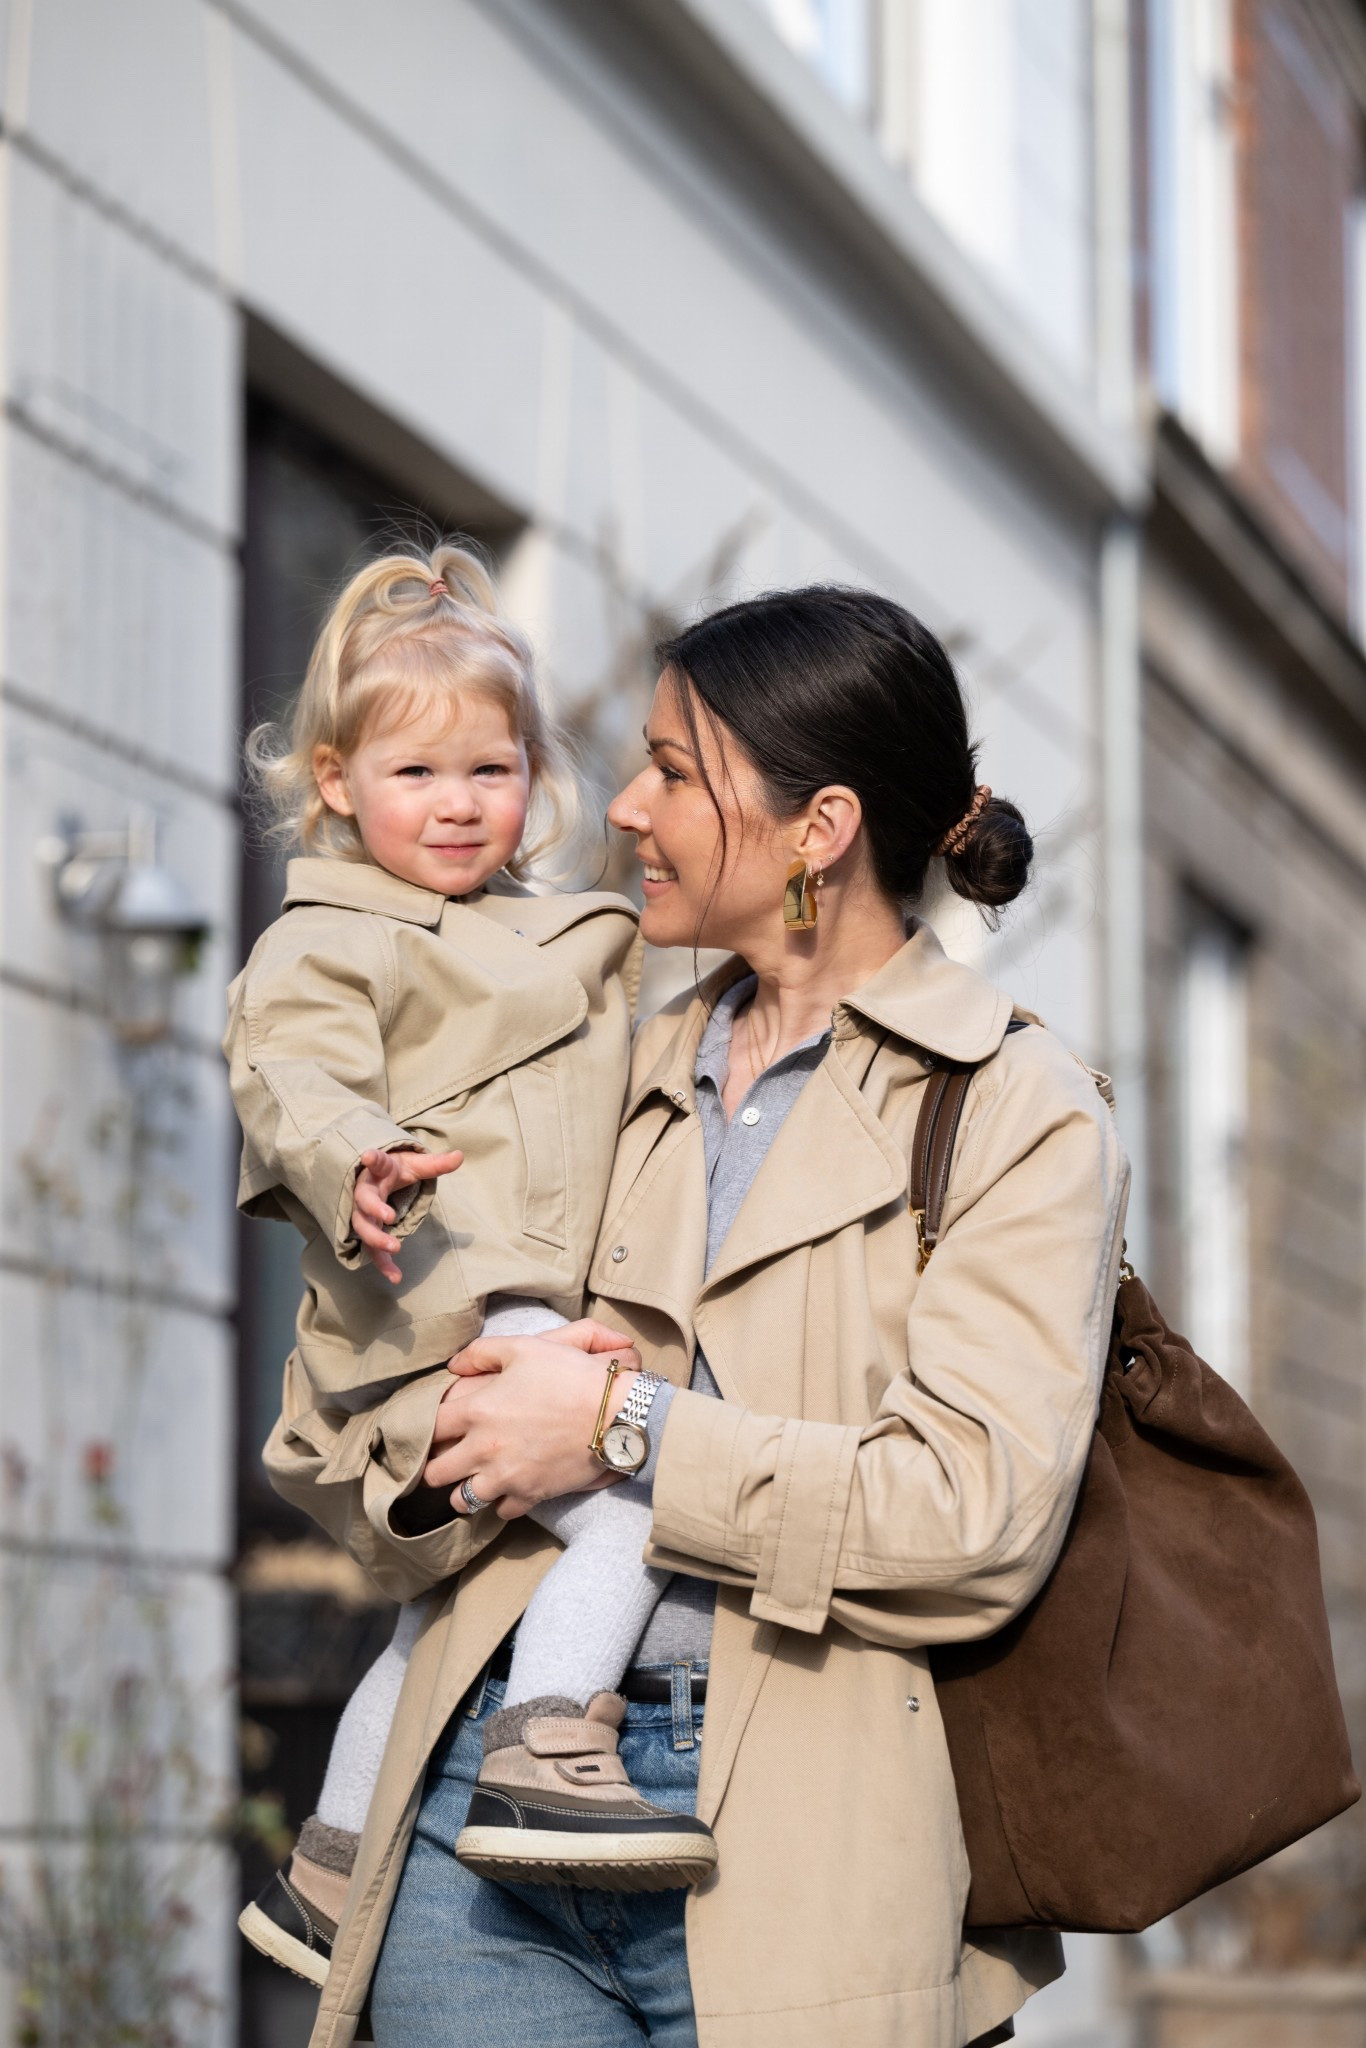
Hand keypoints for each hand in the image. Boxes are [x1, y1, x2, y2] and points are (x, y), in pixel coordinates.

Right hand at [351, 1146, 462, 1282]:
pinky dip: (382, 1263)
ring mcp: (363, 1212)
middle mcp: (366, 1190)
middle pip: (364, 1200)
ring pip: (363, 1226)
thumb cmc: (396, 1170)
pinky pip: (371, 1248)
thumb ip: (437, 1164)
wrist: (375, 1177)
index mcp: (381, 1171)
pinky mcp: (367, 1230)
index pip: (378, 1163)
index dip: (374, 1159)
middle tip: (390, 1217)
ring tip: (394, 1249)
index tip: (368, 1156)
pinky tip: (396, 1277)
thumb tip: (460, 1156)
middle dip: (374, 1209)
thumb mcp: (416, 1165)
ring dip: (376, 1239)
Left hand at [426, 1328, 642, 1519]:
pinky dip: (502, 1503)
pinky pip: (502, 1512)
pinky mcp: (530, 1495)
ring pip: (462, 1501)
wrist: (614, 1413)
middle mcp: (483, 1449)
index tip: (437, 1428)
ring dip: (463, 1491)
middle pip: (436, 1473)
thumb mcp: (524, 1347)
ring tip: (472, 1481)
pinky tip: (508, 1490)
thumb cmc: (569, 1375)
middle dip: (437, 1467)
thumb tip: (454, 1365)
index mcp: (477, 1410)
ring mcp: (505, 1477)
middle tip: (448, 1459)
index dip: (428, 1427)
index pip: (430, 1428)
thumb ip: (482, 1352)